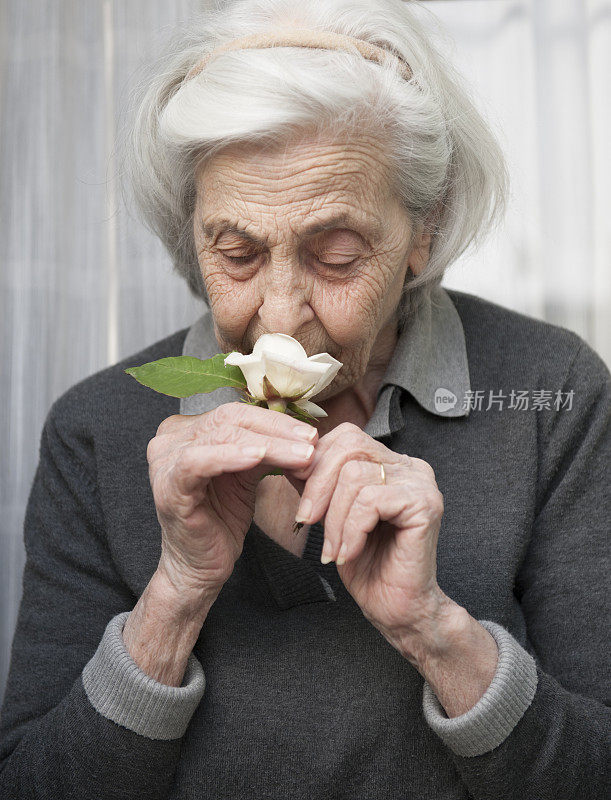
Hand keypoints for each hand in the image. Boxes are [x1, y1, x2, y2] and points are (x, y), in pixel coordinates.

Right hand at [147, 402, 317, 597]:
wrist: (201, 565)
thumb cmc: (222, 518)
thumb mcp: (248, 475)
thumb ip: (266, 449)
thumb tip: (306, 433)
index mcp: (187, 430)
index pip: (235, 412)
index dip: (276, 420)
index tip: (312, 434)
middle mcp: (170, 439)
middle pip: (230, 419)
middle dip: (277, 430)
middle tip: (312, 442)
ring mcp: (164, 461)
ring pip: (222, 437)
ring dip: (268, 444)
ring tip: (302, 455)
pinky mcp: (167, 486)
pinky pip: (199, 462)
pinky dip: (231, 456)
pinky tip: (259, 457)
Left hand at [293, 423, 451, 653]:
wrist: (395, 608)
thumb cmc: (365, 564)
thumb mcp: (331, 514)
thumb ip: (319, 483)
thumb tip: (290, 457)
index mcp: (390, 462)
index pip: (346, 436)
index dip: (315, 462)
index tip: (298, 495)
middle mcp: (410, 465)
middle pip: (349, 447)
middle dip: (318, 486)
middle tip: (305, 521)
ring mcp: (421, 482)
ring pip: (355, 475)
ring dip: (334, 518)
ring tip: (333, 549)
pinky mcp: (425, 504)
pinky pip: (370, 501)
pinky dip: (350, 530)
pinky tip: (349, 553)